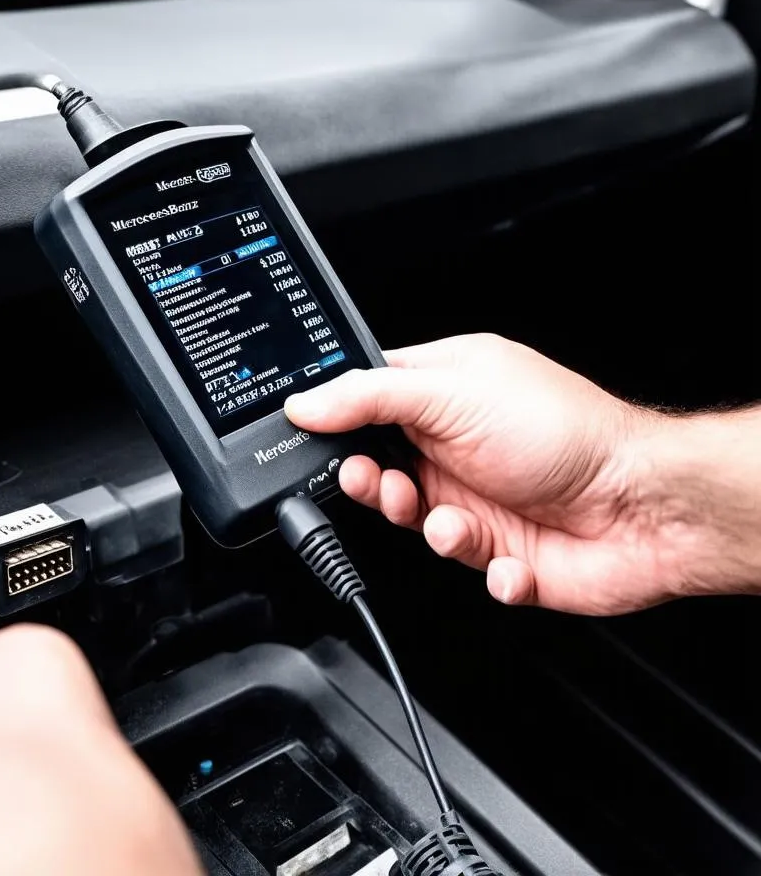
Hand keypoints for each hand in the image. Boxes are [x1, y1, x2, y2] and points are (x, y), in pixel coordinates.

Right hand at [286, 334, 715, 615]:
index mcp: (445, 388)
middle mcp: (456, 441)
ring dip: (426, 525)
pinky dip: (476, 563)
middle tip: (378, 482)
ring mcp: (475, 495)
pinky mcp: (494, 548)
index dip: (336, 418)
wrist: (644, 508)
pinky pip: (457, 562)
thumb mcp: (453, 395)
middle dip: (373, 482)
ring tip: (448, 521)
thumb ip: (369, 398)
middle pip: (379, 464)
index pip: (367, 396)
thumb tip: (306, 402)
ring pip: (411, 521)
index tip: (312, 436)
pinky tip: (502, 553)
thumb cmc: (568, 433)